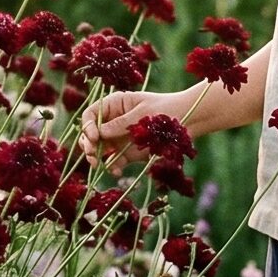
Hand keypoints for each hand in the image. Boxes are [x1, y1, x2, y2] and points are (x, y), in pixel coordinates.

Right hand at [78, 88, 194, 169]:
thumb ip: (120, 124)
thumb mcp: (142, 114)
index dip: (88, 126)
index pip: (91, 115)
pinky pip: (114, 161)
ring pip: (99, 149)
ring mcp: (119, 138)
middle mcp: (113, 121)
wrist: (189, 121)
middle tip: (93, 155)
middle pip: (91, 134)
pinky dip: (112, 167)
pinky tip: (116, 171)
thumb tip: (99, 133)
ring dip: (96, 158)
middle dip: (88, 144)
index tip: (95, 137)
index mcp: (114, 105)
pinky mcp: (128, 152)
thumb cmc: (166, 110)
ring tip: (98, 165)